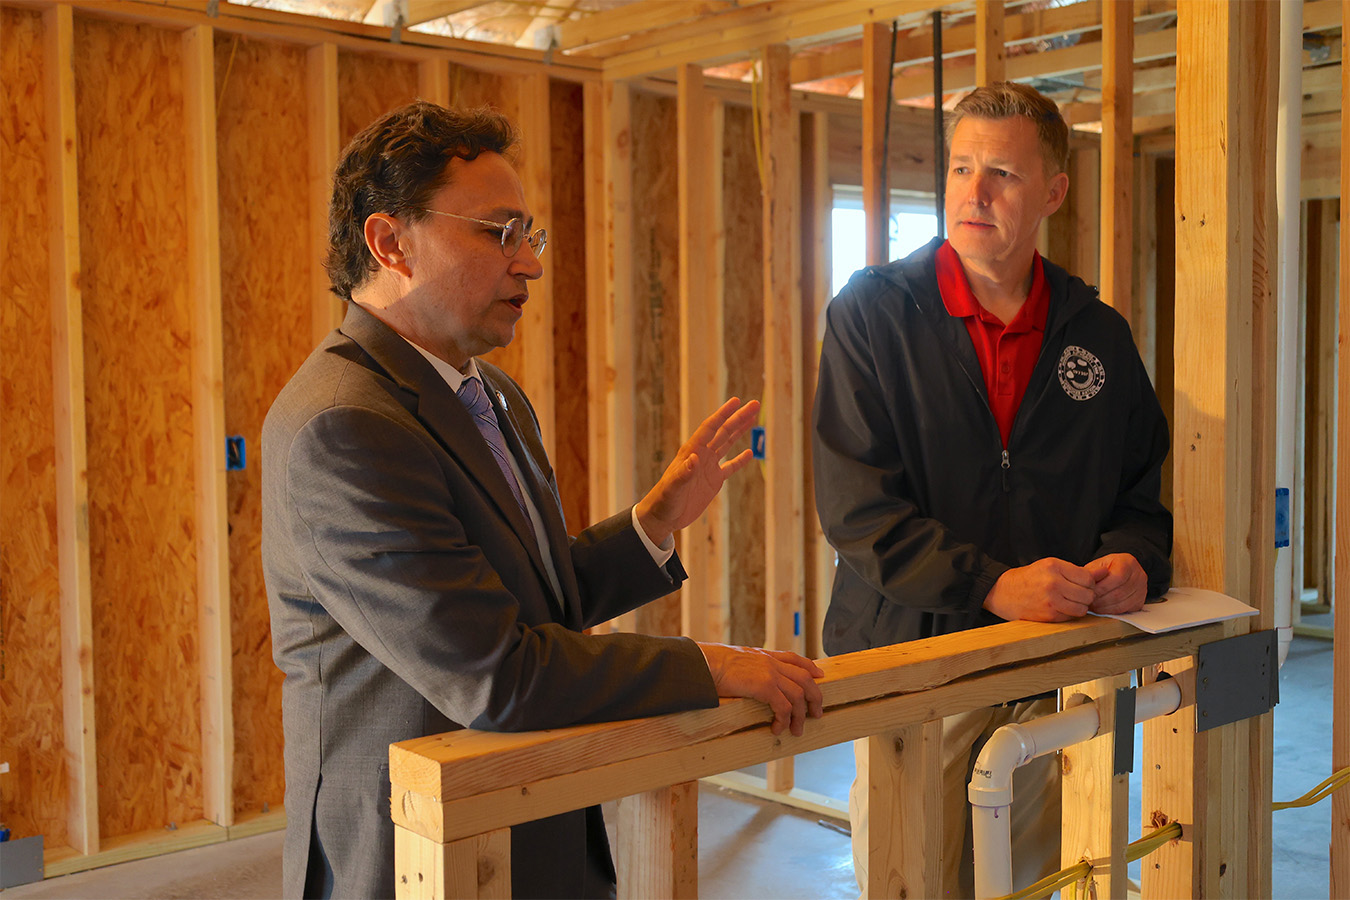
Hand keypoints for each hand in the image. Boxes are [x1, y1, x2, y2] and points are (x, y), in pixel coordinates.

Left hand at [635, 397, 759, 546]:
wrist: (663, 516)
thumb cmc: (663, 501)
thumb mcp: (672, 488)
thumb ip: (683, 473)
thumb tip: (695, 457)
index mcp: (691, 452)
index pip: (710, 428)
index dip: (723, 414)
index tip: (736, 401)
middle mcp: (701, 455)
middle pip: (722, 431)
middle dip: (738, 417)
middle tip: (754, 404)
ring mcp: (708, 467)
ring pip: (727, 444)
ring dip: (739, 431)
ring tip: (752, 418)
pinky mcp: (713, 481)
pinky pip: (729, 467)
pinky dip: (739, 460)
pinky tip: (749, 453)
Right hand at [696, 643, 823, 736]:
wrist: (702, 663)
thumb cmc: (711, 664)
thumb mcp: (734, 660)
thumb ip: (747, 667)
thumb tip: (744, 678)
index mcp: (764, 655)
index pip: (794, 658)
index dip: (810, 667)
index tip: (819, 676)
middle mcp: (771, 662)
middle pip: (805, 678)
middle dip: (815, 697)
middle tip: (816, 713)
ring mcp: (769, 673)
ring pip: (798, 695)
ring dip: (800, 716)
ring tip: (796, 730)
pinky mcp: (764, 686)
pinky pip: (783, 707)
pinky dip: (784, 720)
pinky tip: (777, 729)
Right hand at [982, 558, 1094, 621]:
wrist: (1002, 592)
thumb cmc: (1028, 578)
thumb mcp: (1050, 566)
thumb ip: (1078, 571)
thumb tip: (1105, 572)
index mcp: (1054, 566)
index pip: (1088, 578)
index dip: (1089, 583)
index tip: (1081, 585)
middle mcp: (1053, 582)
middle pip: (1088, 594)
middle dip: (1086, 596)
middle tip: (1076, 594)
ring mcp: (1051, 600)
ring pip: (1082, 608)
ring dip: (1079, 607)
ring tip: (1069, 602)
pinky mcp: (1049, 615)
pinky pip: (1071, 617)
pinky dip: (1069, 614)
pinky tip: (1059, 608)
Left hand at [1086, 553, 1147, 613]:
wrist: (1119, 571)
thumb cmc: (1107, 568)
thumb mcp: (1097, 565)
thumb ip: (1092, 573)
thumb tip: (1085, 584)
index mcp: (1128, 562)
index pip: (1118, 577)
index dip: (1102, 587)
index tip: (1090, 592)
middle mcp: (1139, 575)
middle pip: (1120, 592)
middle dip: (1101, 600)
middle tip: (1089, 602)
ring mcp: (1142, 589)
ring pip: (1123, 604)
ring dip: (1105, 607)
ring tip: (1093, 606)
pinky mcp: (1140, 601)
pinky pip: (1125, 610)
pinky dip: (1111, 611)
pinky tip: (1102, 608)